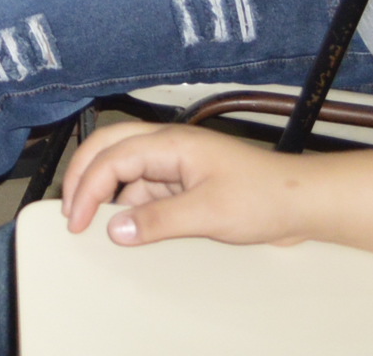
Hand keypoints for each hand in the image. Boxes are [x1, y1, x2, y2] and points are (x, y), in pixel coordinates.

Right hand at [60, 121, 319, 247]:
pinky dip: (127, 206)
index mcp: (170, 142)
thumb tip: (116, 229)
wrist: (303, 204)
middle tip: (69, 213)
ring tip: (91, 223)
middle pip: (108, 149)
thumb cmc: (265, 196)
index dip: (86, 186)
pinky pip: (143, 190)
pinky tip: (127, 227)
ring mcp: (175, 163)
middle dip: (82, 177)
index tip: (77, 220)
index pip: (112, 156)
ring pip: (123, 169)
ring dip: (103, 192)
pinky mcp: (184, 183)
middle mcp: (168, 146)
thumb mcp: (209, 213)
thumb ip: (159, 220)